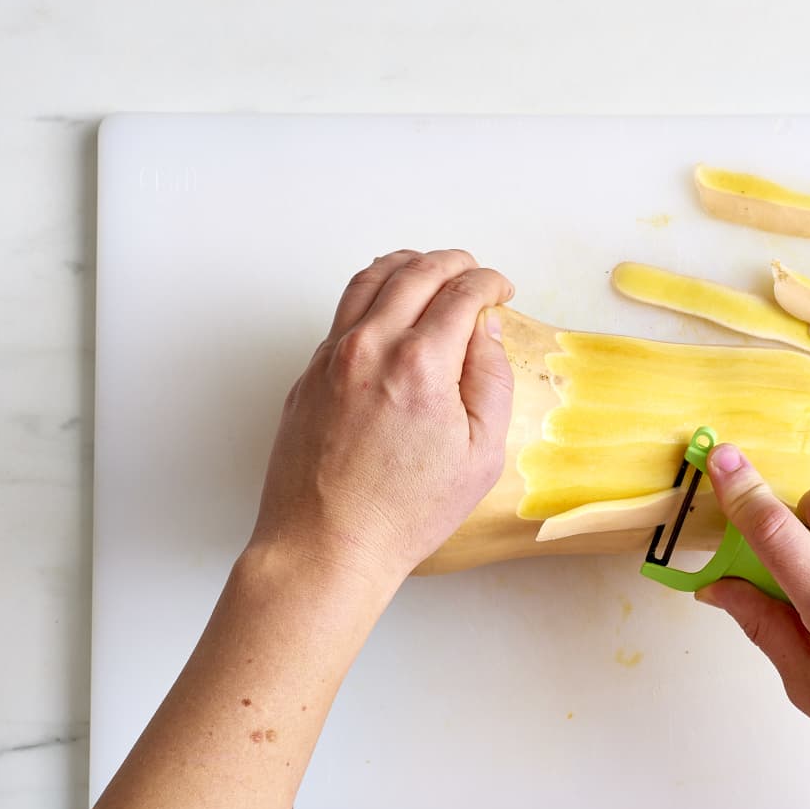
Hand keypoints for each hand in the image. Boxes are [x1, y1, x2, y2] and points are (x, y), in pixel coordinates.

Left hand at [250, 249, 513, 587]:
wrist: (326, 544)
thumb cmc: (404, 512)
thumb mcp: (480, 455)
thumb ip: (491, 382)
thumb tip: (485, 333)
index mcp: (420, 365)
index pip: (461, 293)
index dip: (489, 283)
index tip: (500, 290)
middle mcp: (371, 347)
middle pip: (415, 272)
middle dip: (454, 264)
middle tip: (473, 274)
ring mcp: (332, 357)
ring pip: (370, 279)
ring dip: (408, 265)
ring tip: (430, 272)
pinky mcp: (309, 374)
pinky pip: (343, 312)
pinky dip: (374, 295)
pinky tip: (389, 310)